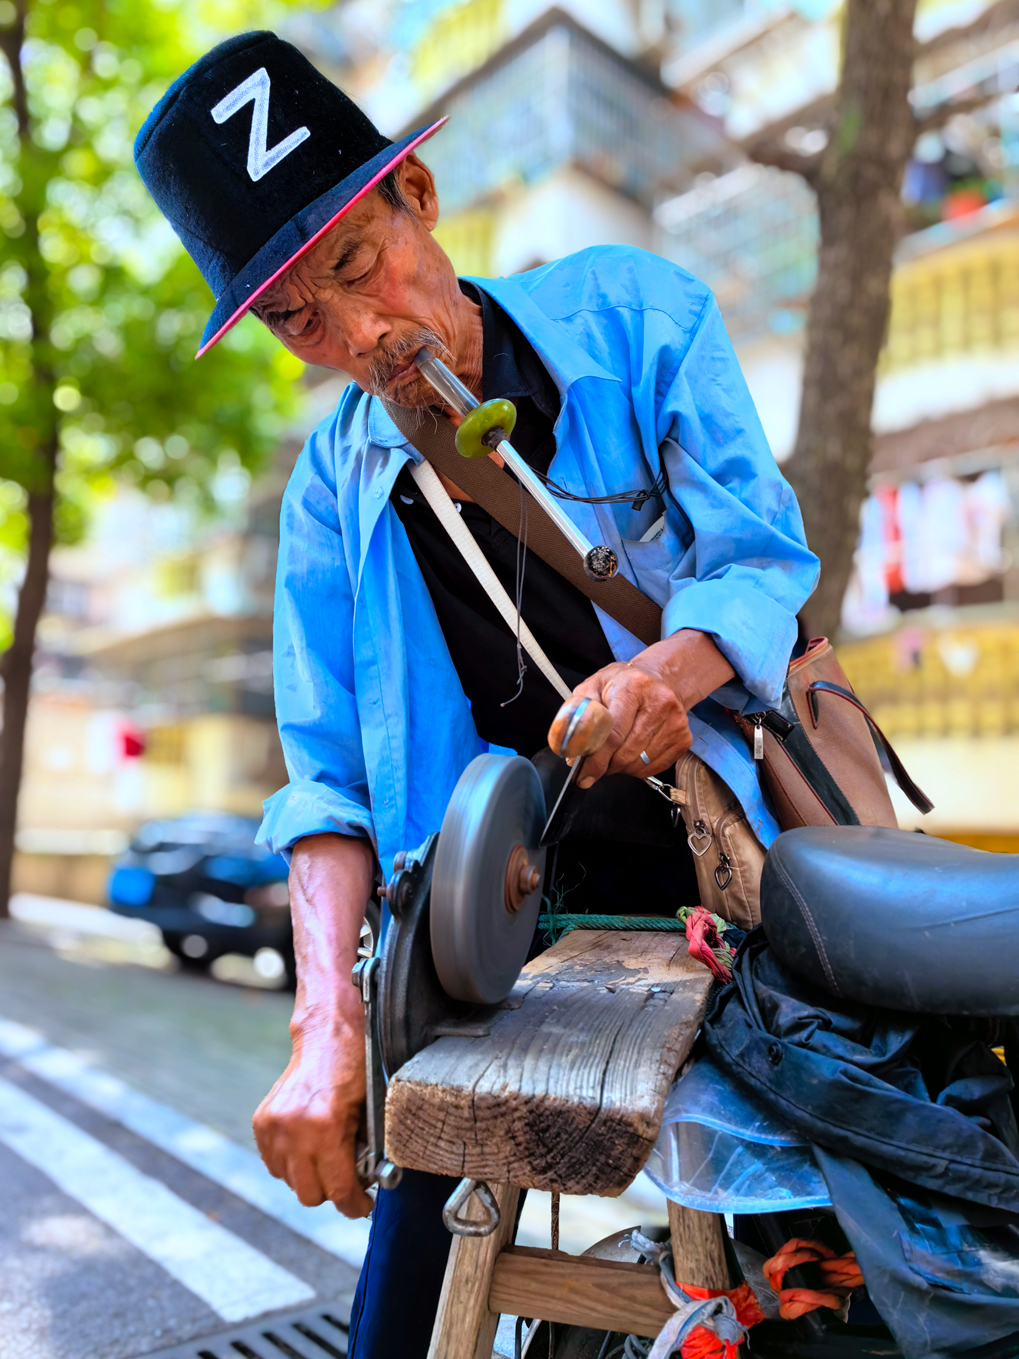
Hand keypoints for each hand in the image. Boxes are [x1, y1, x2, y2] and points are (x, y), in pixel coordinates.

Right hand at [252, 833, 375, 1217]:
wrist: (328, 1030)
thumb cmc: (358, 1064)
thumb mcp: (372, 1109)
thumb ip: (368, 1149)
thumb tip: (373, 1184)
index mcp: (325, 1126)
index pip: (338, 1189)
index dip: (354, 1204)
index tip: (363, 1204)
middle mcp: (295, 1128)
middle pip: (310, 1194)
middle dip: (332, 1190)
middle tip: (349, 1177)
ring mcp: (274, 1125)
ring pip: (290, 1180)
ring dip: (310, 1175)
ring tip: (329, 1153)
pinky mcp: (262, 1121)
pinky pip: (274, 1163)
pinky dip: (291, 1160)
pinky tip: (310, 1142)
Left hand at [561, 629, 734, 786]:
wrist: (662, 679)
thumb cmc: (623, 684)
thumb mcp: (594, 685)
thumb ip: (578, 713)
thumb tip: (570, 748)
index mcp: (632, 687)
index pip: (613, 734)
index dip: (596, 759)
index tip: (583, 775)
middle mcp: (659, 703)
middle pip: (626, 753)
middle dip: (606, 766)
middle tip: (596, 765)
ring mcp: (676, 722)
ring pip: (640, 764)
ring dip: (621, 767)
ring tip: (614, 754)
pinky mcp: (684, 738)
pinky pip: (654, 768)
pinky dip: (637, 768)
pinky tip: (631, 754)